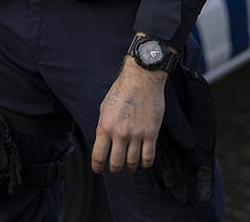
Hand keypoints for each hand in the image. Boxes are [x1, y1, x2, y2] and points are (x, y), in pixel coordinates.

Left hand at [91, 58, 166, 173]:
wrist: (141, 80)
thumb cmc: (121, 91)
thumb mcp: (104, 108)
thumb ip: (103, 126)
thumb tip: (103, 142)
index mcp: (105, 126)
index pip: (99, 155)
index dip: (97, 166)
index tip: (98, 169)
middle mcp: (120, 134)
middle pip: (116, 163)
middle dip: (114, 169)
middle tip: (115, 168)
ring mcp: (136, 135)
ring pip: (132, 162)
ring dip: (130, 167)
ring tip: (129, 166)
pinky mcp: (151, 134)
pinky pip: (149, 157)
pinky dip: (145, 164)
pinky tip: (143, 163)